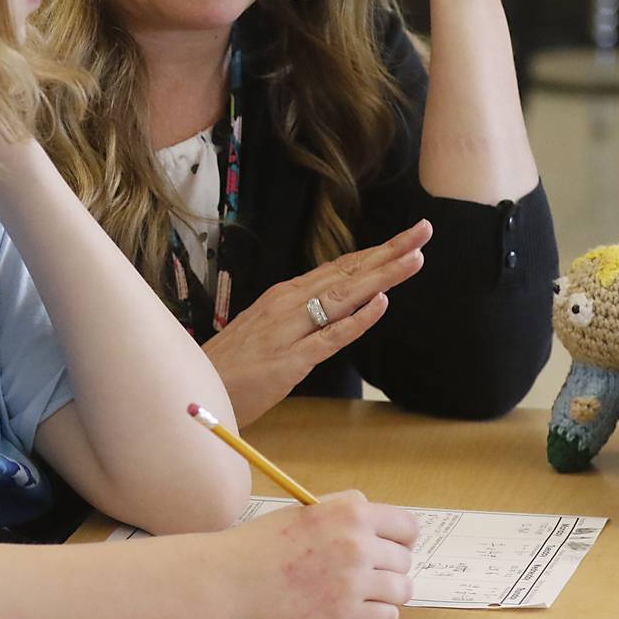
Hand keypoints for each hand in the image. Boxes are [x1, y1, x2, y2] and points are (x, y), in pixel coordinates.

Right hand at [202, 220, 430, 425]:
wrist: (195, 387)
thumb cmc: (230, 364)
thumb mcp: (266, 330)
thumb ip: (296, 317)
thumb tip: (328, 308)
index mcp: (284, 295)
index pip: (339, 268)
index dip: (375, 252)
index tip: (407, 238)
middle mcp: (288, 304)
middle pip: (347, 273)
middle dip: (389, 252)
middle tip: (423, 231)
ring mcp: (289, 329)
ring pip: (344, 297)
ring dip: (381, 276)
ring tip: (414, 258)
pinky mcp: (290, 360)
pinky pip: (330, 337)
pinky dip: (356, 319)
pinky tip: (379, 304)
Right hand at [218, 491, 416, 618]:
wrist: (230, 577)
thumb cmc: (262, 542)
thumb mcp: (305, 510)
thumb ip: (344, 508)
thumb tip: (377, 515)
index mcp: (349, 514)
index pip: (407, 526)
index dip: (400, 537)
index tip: (391, 546)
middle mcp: (357, 547)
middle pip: (404, 560)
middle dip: (387, 565)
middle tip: (361, 570)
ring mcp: (353, 584)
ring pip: (401, 590)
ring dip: (385, 591)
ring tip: (358, 589)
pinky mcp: (346, 618)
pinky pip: (388, 618)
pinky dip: (375, 615)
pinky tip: (352, 606)